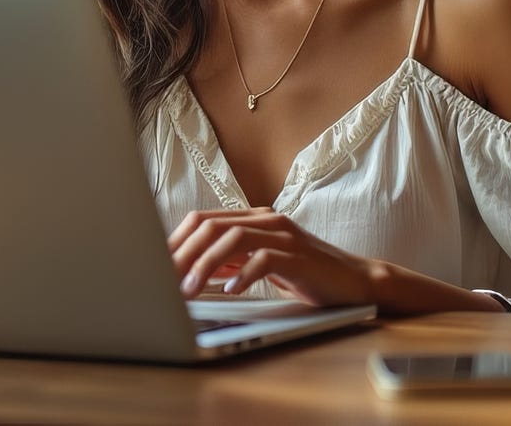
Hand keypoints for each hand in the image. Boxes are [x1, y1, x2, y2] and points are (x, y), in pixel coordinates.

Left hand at [168, 208, 374, 306]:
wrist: (354, 281)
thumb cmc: (304, 273)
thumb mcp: (259, 263)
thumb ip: (229, 259)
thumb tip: (188, 268)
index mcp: (253, 218)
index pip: (203, 219)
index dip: (176, 241)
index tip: (156, 265)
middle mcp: (266, 220)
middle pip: (212, 226)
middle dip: (183, 253)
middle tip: (165, 280)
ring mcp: (284, 236)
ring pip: (233, 238)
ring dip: (205, 265)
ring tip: (190, 290)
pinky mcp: (299, 256)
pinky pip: (264, 260)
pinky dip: (243, 275)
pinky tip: (231, 291)